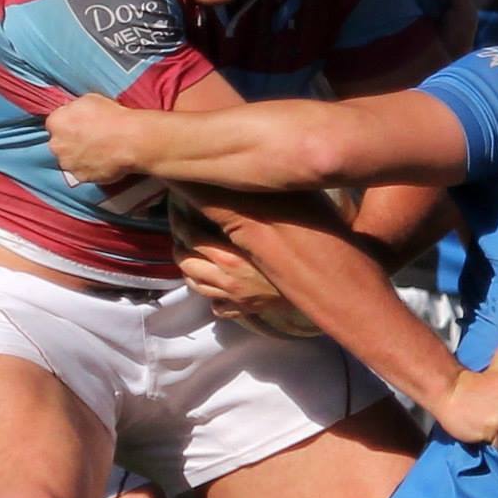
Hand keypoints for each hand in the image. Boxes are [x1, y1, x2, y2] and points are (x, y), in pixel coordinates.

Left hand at [46, 94, 142, 184]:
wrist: (129, 140)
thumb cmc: (111, 116)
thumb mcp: (89, 99)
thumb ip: (74, 109)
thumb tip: (73, 114)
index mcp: (56, 122)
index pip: (55, 124)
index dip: (68, 124)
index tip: (79, 125)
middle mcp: (57, 145)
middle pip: (59, 144)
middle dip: (70, 142)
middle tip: (90, 139)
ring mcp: (68, 163)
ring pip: (69, 160)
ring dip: (79, 157)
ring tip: (98, 152)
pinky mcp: (80, 177)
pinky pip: (82, 173)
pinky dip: (90, 169)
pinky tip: (102, 162)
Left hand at [168, 196, 314, 329]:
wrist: (319, 286)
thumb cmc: (299, 250)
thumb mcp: (273, 225)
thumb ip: (252, 210)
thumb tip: (238, 187)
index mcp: (230, 256)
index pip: (191, 236)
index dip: (180, 223)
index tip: (178, 213)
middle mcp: (226, 278)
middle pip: (186, 263)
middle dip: (179, 249)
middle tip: (182, 238)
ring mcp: (232, 297)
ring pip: (195, 286)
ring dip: (190, 272)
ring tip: (193, 260)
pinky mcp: (242, 310)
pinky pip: (217, 307)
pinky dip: (213, 298)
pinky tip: (216, 288)